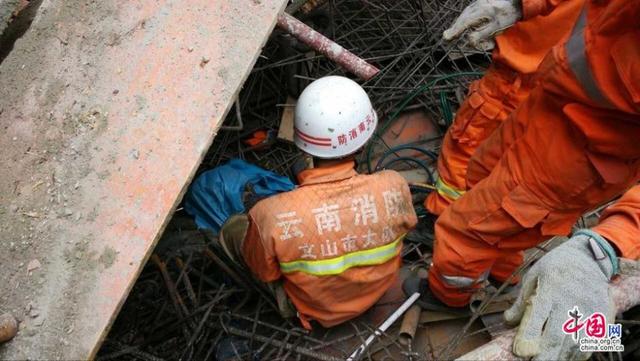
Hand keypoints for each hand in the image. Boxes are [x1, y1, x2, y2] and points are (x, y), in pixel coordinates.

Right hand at [443, 0, 520, 50]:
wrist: (517, 1)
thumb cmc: (508, 15)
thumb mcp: (497, 27)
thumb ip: (482, 35)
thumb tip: (469, 41)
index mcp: (481, 12)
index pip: (464, 22)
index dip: (456, 30)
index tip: (447, 37)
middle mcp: (478, 5)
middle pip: (463, 17)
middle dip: (456, 27)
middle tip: (447, 36)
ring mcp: (479, 2)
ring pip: (466, 13)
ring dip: (460, 22)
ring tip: (454, 31)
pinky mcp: (481, 1)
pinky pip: (470, 10)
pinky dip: (465, 17)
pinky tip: (464, 22)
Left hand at [503, 231, 617, 360]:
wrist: (588, 259)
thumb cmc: (555, 268)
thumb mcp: (532, 276)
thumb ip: (521, 301)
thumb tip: (508, 321)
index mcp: (550, 287)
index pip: (538, 315)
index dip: (528, 336)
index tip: (520, 351)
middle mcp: (571, 299)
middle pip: (557, 334)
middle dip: (544, 353)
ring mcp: (589, 309)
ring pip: (574, 342)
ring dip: (560, 356)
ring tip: (546, 360)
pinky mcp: (602, 317)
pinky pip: (590, 342)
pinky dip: (577, 354)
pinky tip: (565, 356)